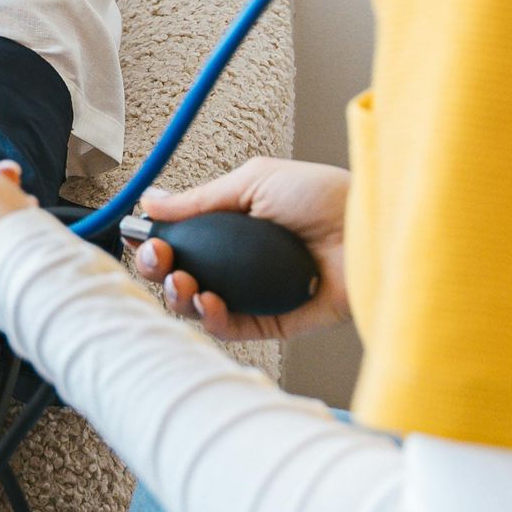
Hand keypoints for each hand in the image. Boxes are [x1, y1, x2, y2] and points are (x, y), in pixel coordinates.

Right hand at [133, 157, 351, 348]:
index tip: (142, 238)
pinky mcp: (274, 321)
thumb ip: (201, 199)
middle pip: (181, 276)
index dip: (155, 243)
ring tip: (184, 283)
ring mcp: (254, 293)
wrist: (369, 225)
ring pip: (199, 307)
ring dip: (180, 297)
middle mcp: (239, 262)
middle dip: (159, 271)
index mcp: (231, 228)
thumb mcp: (255, 182)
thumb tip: (151, 202)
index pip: (180, 241)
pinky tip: (208, 302)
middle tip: (159, 260)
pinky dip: (213, 319)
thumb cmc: (324, 195)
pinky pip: (233, 329)